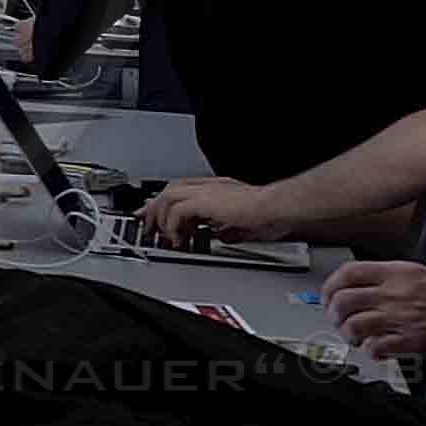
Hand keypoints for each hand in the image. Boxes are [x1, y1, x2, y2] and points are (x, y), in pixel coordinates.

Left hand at [137, 174, 264, 247]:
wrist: (277, 208)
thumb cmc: (270, 214)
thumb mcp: (243, 225)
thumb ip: (229, 228)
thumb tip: (222, 236)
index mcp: (217, 190)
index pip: (182, 191)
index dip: (165, 204)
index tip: (155, 217)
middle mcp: (209, 187)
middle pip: (169, 191)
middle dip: (155, 209)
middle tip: (148, 228)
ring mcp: (206, 191)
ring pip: (168, 197)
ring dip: (162, 217)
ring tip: (162, 236)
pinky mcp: (205, 200)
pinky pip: (177, 210)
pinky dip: (172, 224)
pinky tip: (177, 238)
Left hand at [321, 261, 425, 367]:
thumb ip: (413, 278)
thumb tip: (398, 284)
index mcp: (403, 272)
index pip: (350, 272)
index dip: (332, 285)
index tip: (329, 294)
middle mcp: (397, 293)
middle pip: (344, 300)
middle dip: (334, 313)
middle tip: (337, 320)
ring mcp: (403, 318)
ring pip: (354, 325)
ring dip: (350, 334)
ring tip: (355, 338)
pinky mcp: (412, 342)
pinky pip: (377, 348)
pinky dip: (372, 351)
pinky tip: (377, 350)